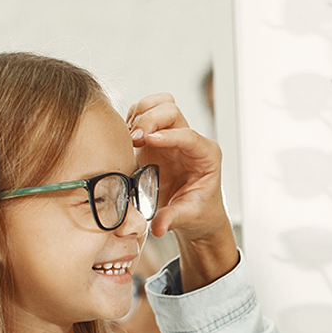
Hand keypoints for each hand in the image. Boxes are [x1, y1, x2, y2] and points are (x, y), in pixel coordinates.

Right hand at [126, 92, 228, 242]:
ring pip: (158, 105)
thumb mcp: (188, 217)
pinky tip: (125, 138)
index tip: (147, 140)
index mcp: (205, 155)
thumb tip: (158, 227)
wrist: (195, 214)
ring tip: (129, 137)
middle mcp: (189, 140)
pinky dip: (132, 119)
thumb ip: (172, 219)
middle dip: (150, 119)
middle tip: (134, 139)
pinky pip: (144, 115)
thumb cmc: (198, 212)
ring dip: (140, 115)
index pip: (187, 134)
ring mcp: (172, 137)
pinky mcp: (156, 139)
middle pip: (171, 110)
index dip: (167, 135)